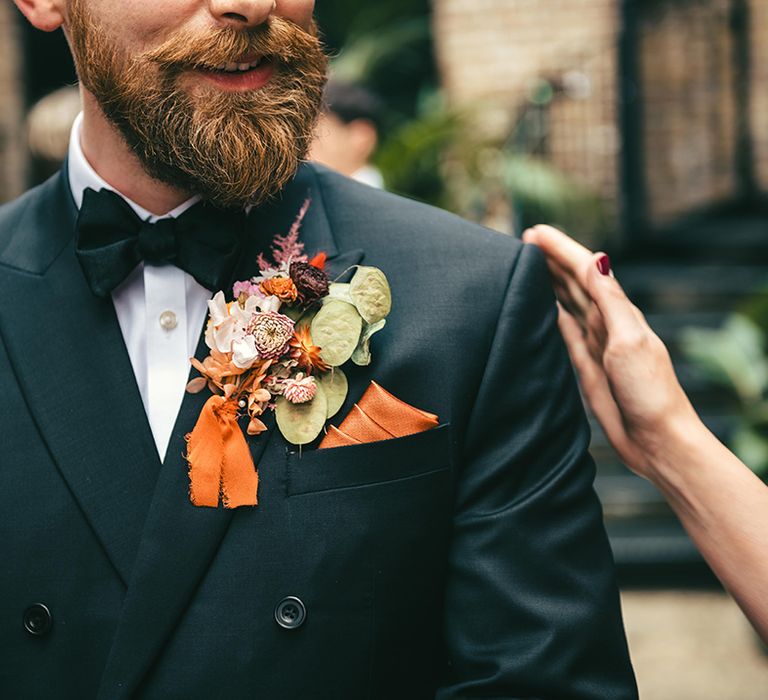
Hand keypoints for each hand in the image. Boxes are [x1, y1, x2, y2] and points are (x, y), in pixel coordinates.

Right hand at [522, 225, 700, 478]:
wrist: (655, 439)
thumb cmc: (649, 391)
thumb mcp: (630, 339)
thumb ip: (610, 300)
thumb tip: (597, 258)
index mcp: (618, 312)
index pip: (584, 270)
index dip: (560, 250)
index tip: (535, 232)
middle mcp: (605, 323)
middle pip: (572, 282)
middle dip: (551, 260)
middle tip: (524, 240)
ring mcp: (595, 344)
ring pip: (566, 303)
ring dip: (550, 283)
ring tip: (528, 266)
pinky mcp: (585, 365)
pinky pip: (564, 332)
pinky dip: (553, 315)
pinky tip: (545, 306)